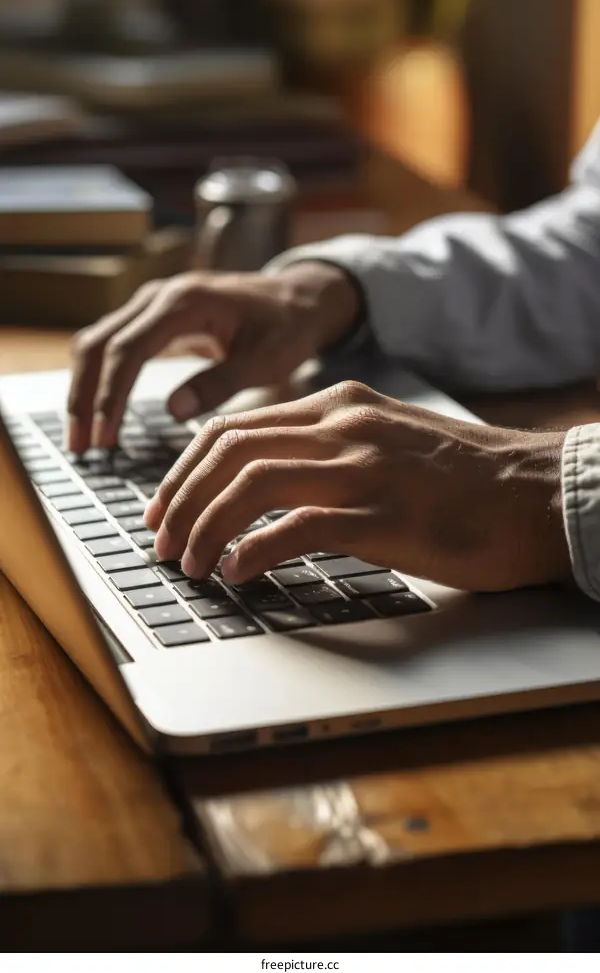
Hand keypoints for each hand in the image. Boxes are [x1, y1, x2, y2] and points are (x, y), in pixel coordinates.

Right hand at [66, 263, 358, 451]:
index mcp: (185, 303)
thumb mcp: (266, 361)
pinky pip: (111, 345)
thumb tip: (173, 411)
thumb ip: (221, 383)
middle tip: (80, 448)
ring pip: (97, 343)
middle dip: (84, 397)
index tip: (105, 437)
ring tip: (81, 439)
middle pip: (99, 344)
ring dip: (83, 389)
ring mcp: (151, 304)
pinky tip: (97, 414)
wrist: (296, 298)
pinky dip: (98, 379)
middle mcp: (159, 296)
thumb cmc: (287, 329)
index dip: (110, 395)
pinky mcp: (151, 317)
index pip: (128, 349)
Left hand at [145, 380, 570, 592]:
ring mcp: (364, 469)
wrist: (540, 493)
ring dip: (204, 527)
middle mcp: (345, 427)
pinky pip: (295, 528)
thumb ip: (331, 447)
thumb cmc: (465, 478)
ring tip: (190, 564)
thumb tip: (265, 482)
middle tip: (162, 540)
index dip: (184, 469)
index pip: (235, 427)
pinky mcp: (385, 516)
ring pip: (250, 485)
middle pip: (228, 450)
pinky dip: (252, 552)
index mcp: (340, 405)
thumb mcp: (388, 438)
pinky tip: (239, 572)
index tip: (165, 506)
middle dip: (180, 498)